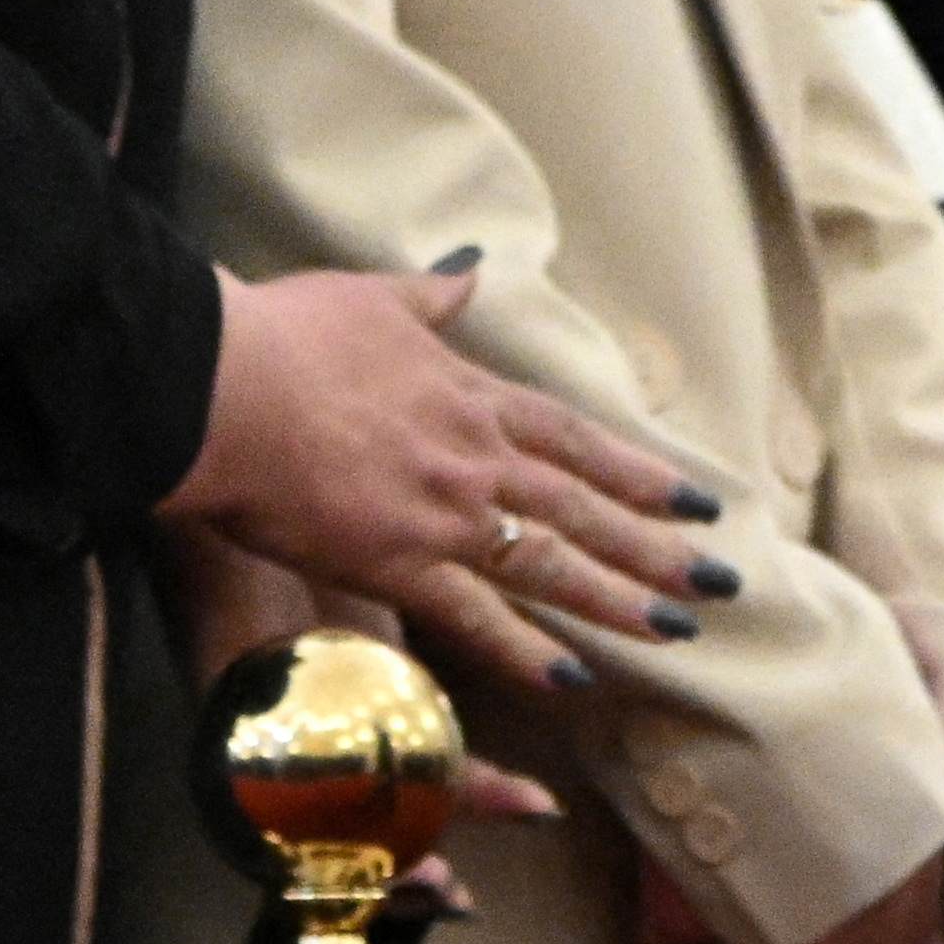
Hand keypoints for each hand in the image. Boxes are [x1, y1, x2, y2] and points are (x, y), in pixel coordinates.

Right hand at [171, 264, 729, 702]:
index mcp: (471, 395)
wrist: (223, 383)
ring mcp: (444, 513)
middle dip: (656, 545)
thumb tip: (468, 266)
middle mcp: (475, 457)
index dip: (637, 470)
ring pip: (552, 562)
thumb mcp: (372, 297)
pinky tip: (572, 677)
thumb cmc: (284, 334)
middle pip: (585, 507)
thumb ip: (430, 296)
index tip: (693, 499)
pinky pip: (476, 617)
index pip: (575, 439)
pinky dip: (524, 649)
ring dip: (620, 597)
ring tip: (681, 628)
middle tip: (719, 580)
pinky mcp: (396, 563)